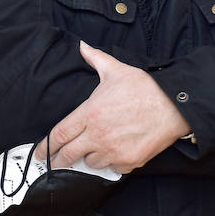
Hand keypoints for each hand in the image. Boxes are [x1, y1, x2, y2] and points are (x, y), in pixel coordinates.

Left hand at [37, 42, 188, 174]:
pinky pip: (112, 168)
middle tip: (54, 162)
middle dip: (59, 160)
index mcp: (90, 113)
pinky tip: (113, 153)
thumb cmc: (145, 88)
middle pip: (68, 154)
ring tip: (91, 150)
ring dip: (88, 158)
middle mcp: (98, 135)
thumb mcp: (116, 70)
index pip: (59, 134)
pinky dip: (110, 163)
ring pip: (90, 163)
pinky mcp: (129, 162)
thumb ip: (95, 59)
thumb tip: (82, 46)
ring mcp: (113, 151)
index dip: (46, 146)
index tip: (40, 152)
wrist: (174, 106)